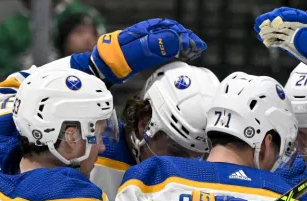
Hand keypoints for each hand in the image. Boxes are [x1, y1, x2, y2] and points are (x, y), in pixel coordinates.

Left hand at [90, 19, 205, 83]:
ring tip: (194, 51)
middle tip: (199, 48)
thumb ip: (159, 44)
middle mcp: (150, 33)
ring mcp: (149, 40)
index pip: (171, 28)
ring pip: (171, 39)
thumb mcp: (141, 51)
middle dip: (187, 39)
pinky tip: (183, 53)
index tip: (194, 44)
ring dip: (184, 44)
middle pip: (173, 32)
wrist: (106, 65)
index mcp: (148, 29)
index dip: (185, 35)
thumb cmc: (120, 57)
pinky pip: (166, 46)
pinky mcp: (148, 49)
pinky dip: (177, 49)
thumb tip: (178, 39)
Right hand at [254, 8, 306, 90]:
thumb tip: (296, 36)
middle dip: (273, 23)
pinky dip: (277, 41)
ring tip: (260, 33)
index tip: (271, 19)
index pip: (298, 16)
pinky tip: (268, 42)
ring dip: (272, 32)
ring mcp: (306, 38)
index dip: (283, 16)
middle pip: (289, 22)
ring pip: (285, 31)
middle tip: (260, 26)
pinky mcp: (303, 48)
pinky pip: (287, 42)